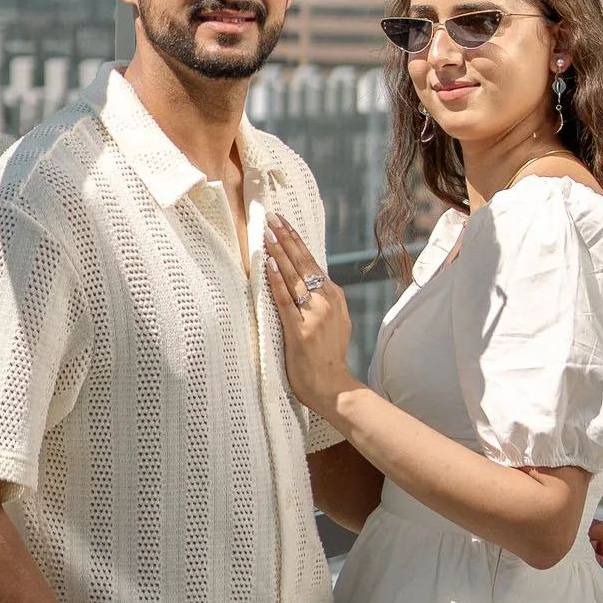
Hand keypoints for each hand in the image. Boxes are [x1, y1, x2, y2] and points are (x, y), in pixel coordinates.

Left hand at [264, 213, 359, 422]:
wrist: (333, 386)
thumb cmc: (328, 356)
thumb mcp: (334, 322)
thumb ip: (323, 302)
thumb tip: (307, 282)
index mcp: (334, 297)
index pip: (313, 262)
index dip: (297, 241)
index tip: (285, 223)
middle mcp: (327, 301)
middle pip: (304, 263)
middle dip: (287, 238)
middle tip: (272, 217)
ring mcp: (315, 315)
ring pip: (294, 276)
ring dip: (280, 252)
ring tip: (267, 233)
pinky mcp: (301, 330)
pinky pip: (285, 300)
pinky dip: (277, 280)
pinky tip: (269, 264)